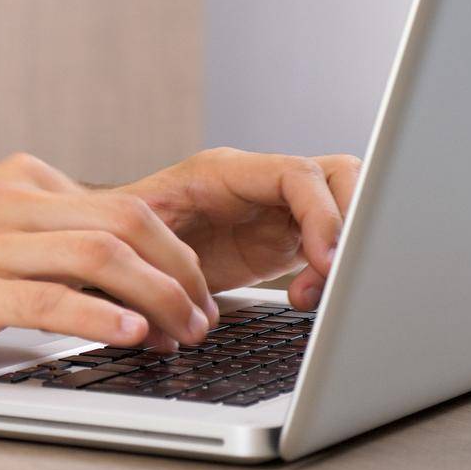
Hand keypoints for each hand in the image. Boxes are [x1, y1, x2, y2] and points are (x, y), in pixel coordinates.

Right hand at [0, 154, 217, 359]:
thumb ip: (41, 233)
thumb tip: (115, 268)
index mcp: (20, 180)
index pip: (124, 205)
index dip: (174, 252)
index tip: (195, 292)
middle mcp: (8, 202)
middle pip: (126, 221)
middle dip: (180, 272)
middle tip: (203, 316)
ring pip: (100, 253)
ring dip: (157, 297)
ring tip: (180, 333)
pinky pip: (50, 298)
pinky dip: (100, 316)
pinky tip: (128, 334)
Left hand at [113, 148, 360, 310]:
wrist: (122, 243)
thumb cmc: (121, 232)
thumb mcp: (136, 233)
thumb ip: (159, 249)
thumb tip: (174, 280)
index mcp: (224, 171)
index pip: (296, 174)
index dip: (322, 215)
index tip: (327, 261)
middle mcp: (260, 182)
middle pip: (339, 177)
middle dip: (349, 226)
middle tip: (332, 275)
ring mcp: (278, 207)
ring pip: (344, 204)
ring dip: (343, 250)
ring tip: (312, 293)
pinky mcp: (287, 236)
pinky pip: (331, 241)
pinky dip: (330, 272)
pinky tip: (305, 298)